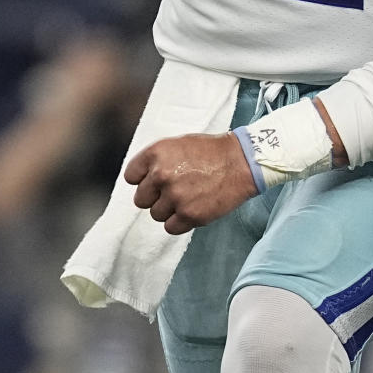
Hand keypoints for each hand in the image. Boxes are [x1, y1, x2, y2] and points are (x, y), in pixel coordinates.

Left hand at [124, 131, 257, 234]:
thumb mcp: (178, 144)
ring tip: (188, 197)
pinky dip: (179, 222)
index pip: (131, 177)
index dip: (143, 180)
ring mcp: (174, 197)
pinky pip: (170, 227)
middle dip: (155, 197)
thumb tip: (142, 179)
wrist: (241, 162)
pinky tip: (192, 208)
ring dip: (169, 210)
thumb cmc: (211, 151)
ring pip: (156, 215)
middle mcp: (161, 175)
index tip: (154, 181)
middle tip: (174, 190)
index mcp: (156, 154)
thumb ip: (157, 161)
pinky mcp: (189, 216)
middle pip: (141, 199)